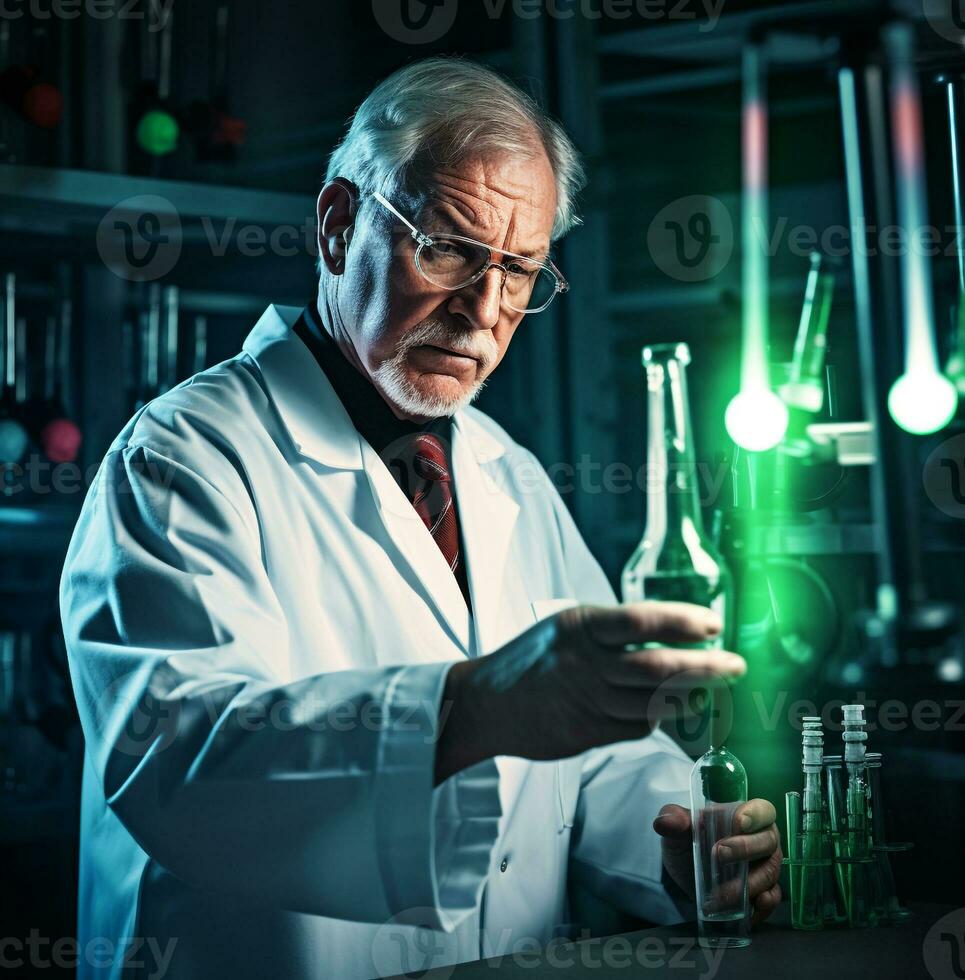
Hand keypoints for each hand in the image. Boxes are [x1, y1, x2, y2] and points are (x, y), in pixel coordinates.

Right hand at [434, 601, 746, 782]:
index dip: (682, 622)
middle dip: (704, 666)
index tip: (714, 624)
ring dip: (689, 697)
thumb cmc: (530, 660)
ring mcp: (585, 701)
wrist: (484, 704)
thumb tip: (669, 635)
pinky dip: (657, 718)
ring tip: (711, 689)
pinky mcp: (586, 734)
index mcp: (578, 627)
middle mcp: (584, 663)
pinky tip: (670, 709)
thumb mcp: (564, 629)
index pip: (640, 620)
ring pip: (652, 703)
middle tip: (734, 664)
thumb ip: (609, 633)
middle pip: (656, 667)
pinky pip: (635, 727)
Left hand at [653, 798, 782, 925]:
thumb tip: (666, 822)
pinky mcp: (764, 891)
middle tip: (719, 855)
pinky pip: (774, 897)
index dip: (754, 814)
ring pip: (770, 872)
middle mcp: (761, 839)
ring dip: (748, 883)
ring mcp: (765, 866)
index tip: (739, 822)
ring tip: (720, 893)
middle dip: (745, 848)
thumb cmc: (687, 845)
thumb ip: (672, 819)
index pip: (762, 809)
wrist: (686, 878)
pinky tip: (752, 906)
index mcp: (744, 816)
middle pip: (768, 841)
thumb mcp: (676, 831)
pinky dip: (765, 904)